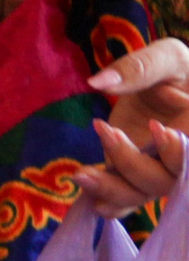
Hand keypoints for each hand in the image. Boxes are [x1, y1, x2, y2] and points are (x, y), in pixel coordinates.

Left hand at [77, 40, 188, 213]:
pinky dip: (110, 202)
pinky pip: (127, 198)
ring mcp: (159, 171)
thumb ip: (139, 68)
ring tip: (81, 174)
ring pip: (144, 194)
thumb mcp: (166, 58)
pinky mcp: (135, 174)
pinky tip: (88, 196)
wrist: (165, 85)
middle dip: (135, 164)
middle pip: (167, 181)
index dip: (178, 153)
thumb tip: (99, 82)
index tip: (156, 127)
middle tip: (107, 131)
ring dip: (113, 189)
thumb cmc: (175, 69)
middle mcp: (183, 160)